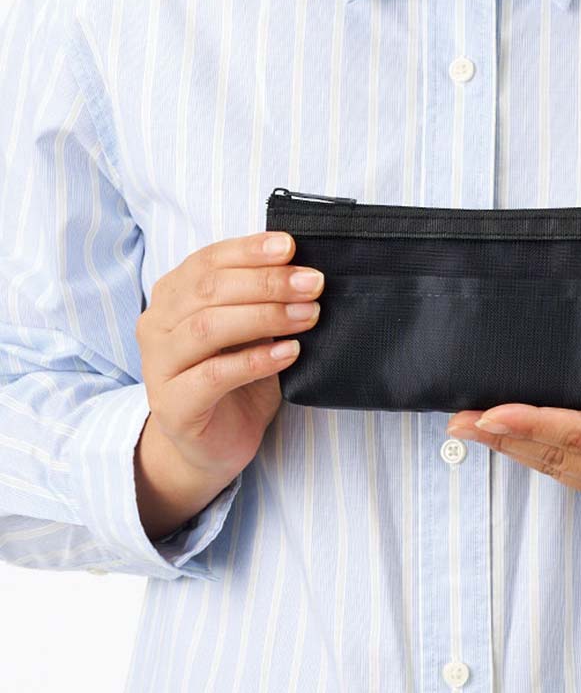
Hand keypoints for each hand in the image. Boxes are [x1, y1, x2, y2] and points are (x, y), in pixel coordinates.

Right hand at [135, 230, 323, 483]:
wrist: (211, 445)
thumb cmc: (235, 380)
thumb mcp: (251, 331)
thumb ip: (261, 300)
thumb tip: (302, 269)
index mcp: (172, 296)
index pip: (207, 261)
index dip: (249, 251)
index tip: (291, 247)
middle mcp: (157, 325)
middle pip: (209, 291)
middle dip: (267, 283)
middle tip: (312, 284)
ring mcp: (159, 366)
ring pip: (208, 328)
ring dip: (265, 317)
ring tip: (307, 316)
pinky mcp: (173, 405)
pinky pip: (214, 375)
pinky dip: (255, 361)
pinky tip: (289, 353)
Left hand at [445, 345, 580, 513]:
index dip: (532, 425)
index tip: (488, 414)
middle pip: (559, 457)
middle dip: (504, 440)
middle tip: (456, 422)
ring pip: (560, 471)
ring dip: (512, 451)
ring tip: (469, 431)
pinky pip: (573, 477)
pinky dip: (537, 459)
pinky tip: (510, 444)